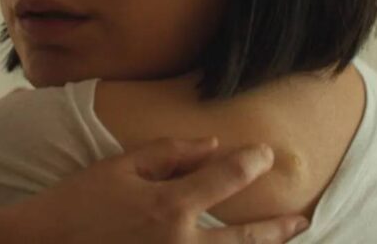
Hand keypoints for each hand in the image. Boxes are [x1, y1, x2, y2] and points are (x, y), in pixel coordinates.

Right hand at [0, 136, 309, 243]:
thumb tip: (212, 143)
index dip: (251, 163)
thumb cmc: (76, 204)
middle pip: (244, 238)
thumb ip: (169, 153)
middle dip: (277, 228)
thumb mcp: (119, 167)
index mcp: (169, 205)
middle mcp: (180, 243)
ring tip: (284, 243)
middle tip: (300, 221)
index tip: (266, 154)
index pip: (226, 179)